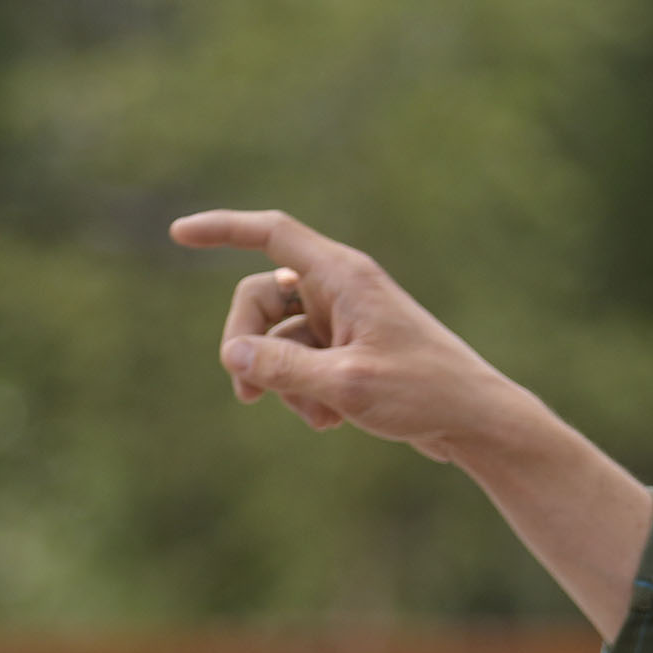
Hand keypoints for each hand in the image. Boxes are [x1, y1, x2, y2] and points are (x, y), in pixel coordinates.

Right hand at [170, 208, 523, 455]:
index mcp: (343, 276)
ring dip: (283, 382)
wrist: (474, 422)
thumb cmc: (424, 394)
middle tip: (248, 394)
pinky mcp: (347, 352)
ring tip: (319, 419)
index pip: (272, 234)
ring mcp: (343, 321)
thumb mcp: (345, 385)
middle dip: (247, 345)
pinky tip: (331, 424)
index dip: (223, 229)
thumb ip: (282, 367)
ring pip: (277, 340)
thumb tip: (230, 353)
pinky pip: (300, 364)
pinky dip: (304, 393)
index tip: (178, 234)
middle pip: (259, 299)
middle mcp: (340, 289)